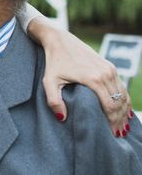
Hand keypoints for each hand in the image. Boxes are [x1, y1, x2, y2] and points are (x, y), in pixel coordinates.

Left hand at [32, 18, 131, 137]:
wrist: (59, 40)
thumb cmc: (53, 62)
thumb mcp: (49, 81)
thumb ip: (54, 101)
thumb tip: (62, 118)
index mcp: (93, 79)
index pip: (109, 106)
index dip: (112, 122)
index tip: (111, 134)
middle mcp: (105, 73)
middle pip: (119, 102)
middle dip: (119, 120)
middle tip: (117, 134)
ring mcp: (109, 69)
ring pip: (123, 95)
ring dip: (124, 111)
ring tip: (122, 126)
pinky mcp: (109, 66)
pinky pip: (121, 86)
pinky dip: (124, 99)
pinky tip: (123, 110)